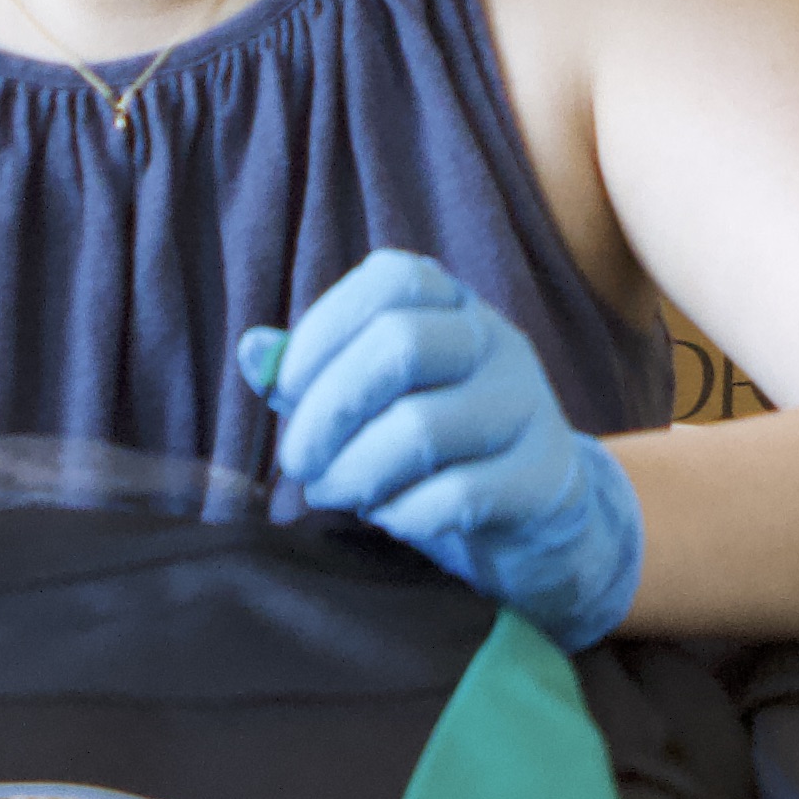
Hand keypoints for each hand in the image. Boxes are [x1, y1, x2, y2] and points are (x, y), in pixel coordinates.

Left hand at [236, 248, 646, 648]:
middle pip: (403, 345)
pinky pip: (457, 495)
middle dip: (328, 409)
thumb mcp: (377, 398)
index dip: (324, 328)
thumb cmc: (435, 445)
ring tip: (332, 493)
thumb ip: (316, 374)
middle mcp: (497, 342)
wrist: (536, 514)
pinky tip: (388, 518)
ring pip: (423, 427)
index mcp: (453, 305)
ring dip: (355, 471)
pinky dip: (402, 514)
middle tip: (297, 461)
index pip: (390, 280)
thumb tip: (254, 352)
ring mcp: (528, 407)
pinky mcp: (545, 477)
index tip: (284, 388)